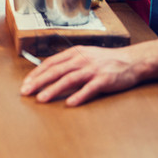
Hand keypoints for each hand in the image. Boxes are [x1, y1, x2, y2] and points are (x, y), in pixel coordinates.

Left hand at [20, 45, 142, 105]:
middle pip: (56, 71)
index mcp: (75, 53)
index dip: (37, 73)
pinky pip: (89, 89)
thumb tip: (49, 72)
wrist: (131, 60)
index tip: (26, 83)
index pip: (51, 63)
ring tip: (41, 98)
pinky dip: (79, 96)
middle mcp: (82, 60)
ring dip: (53, 89)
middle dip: (39, 82)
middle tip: (26, 91)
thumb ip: (69, 62)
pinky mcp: (104, 80)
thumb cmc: (106, 60)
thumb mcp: (85, 55)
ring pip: (69, 79)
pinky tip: (69, 103)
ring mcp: (93, 69)